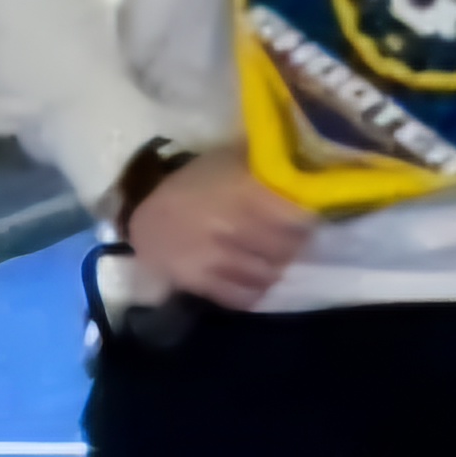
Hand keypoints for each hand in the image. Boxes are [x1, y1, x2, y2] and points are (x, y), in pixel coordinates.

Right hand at [128, 145, 312, 308]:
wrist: (145, 216)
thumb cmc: (194, 183)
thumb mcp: (229, 160)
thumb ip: (264, 166)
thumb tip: (303, 170)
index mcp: (238, 189)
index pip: (294, 215)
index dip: (307, 219)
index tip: (310, 217)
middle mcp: (227, 224)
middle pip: (284, 248)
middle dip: (294, 246)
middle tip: (294, 240)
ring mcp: (213, 256)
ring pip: (267, 274)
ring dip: (276, 268)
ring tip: (274, 259)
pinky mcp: (199, 282)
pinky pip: (242, 297)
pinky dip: (255, 291)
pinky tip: (254, 279)